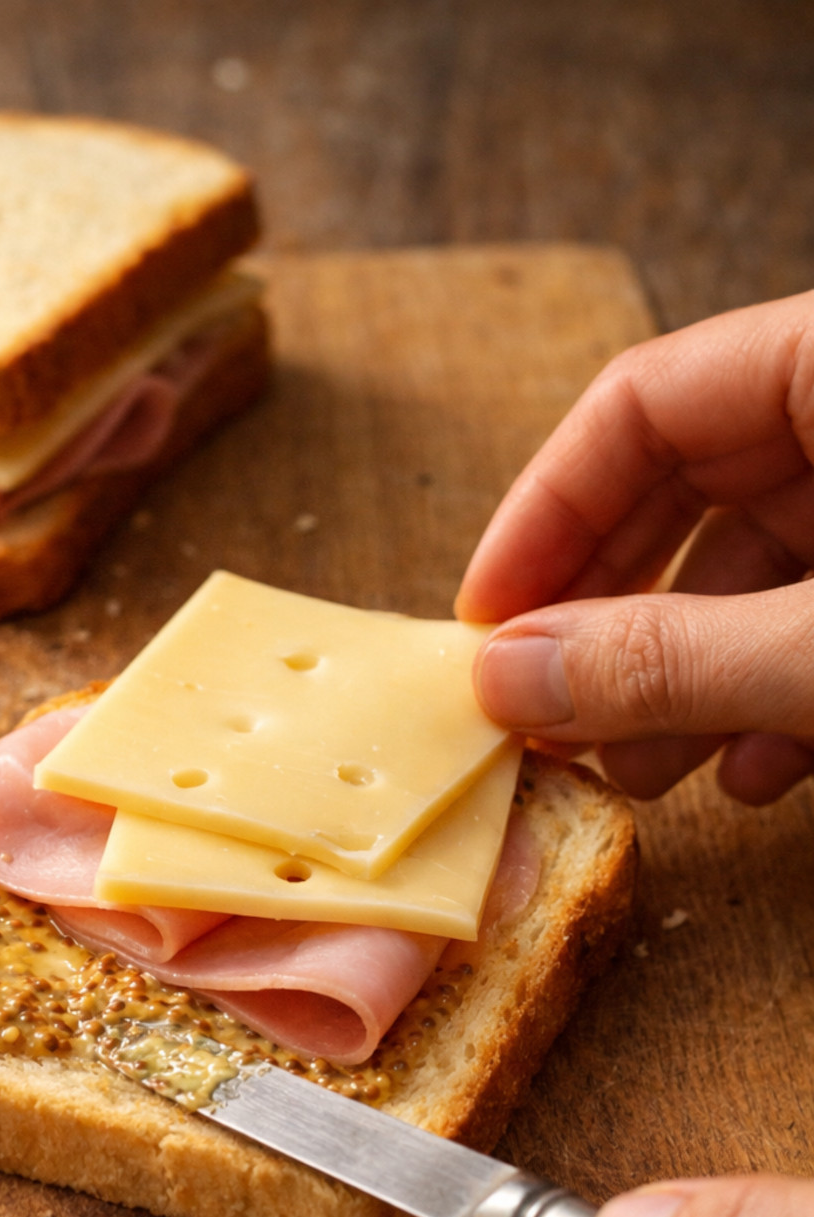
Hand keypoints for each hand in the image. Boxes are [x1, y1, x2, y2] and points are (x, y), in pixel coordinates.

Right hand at [454, 292, 813, 800]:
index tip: (483, 625)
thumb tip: (508, 677)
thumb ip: (674, 658)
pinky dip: (774, 697)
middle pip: (686, 490)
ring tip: (638, 772)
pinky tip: (752, 772)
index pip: (643, 402)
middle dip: (607, 617)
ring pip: (755, 571)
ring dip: (682, 680)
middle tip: (541, 712)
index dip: (546, 514)